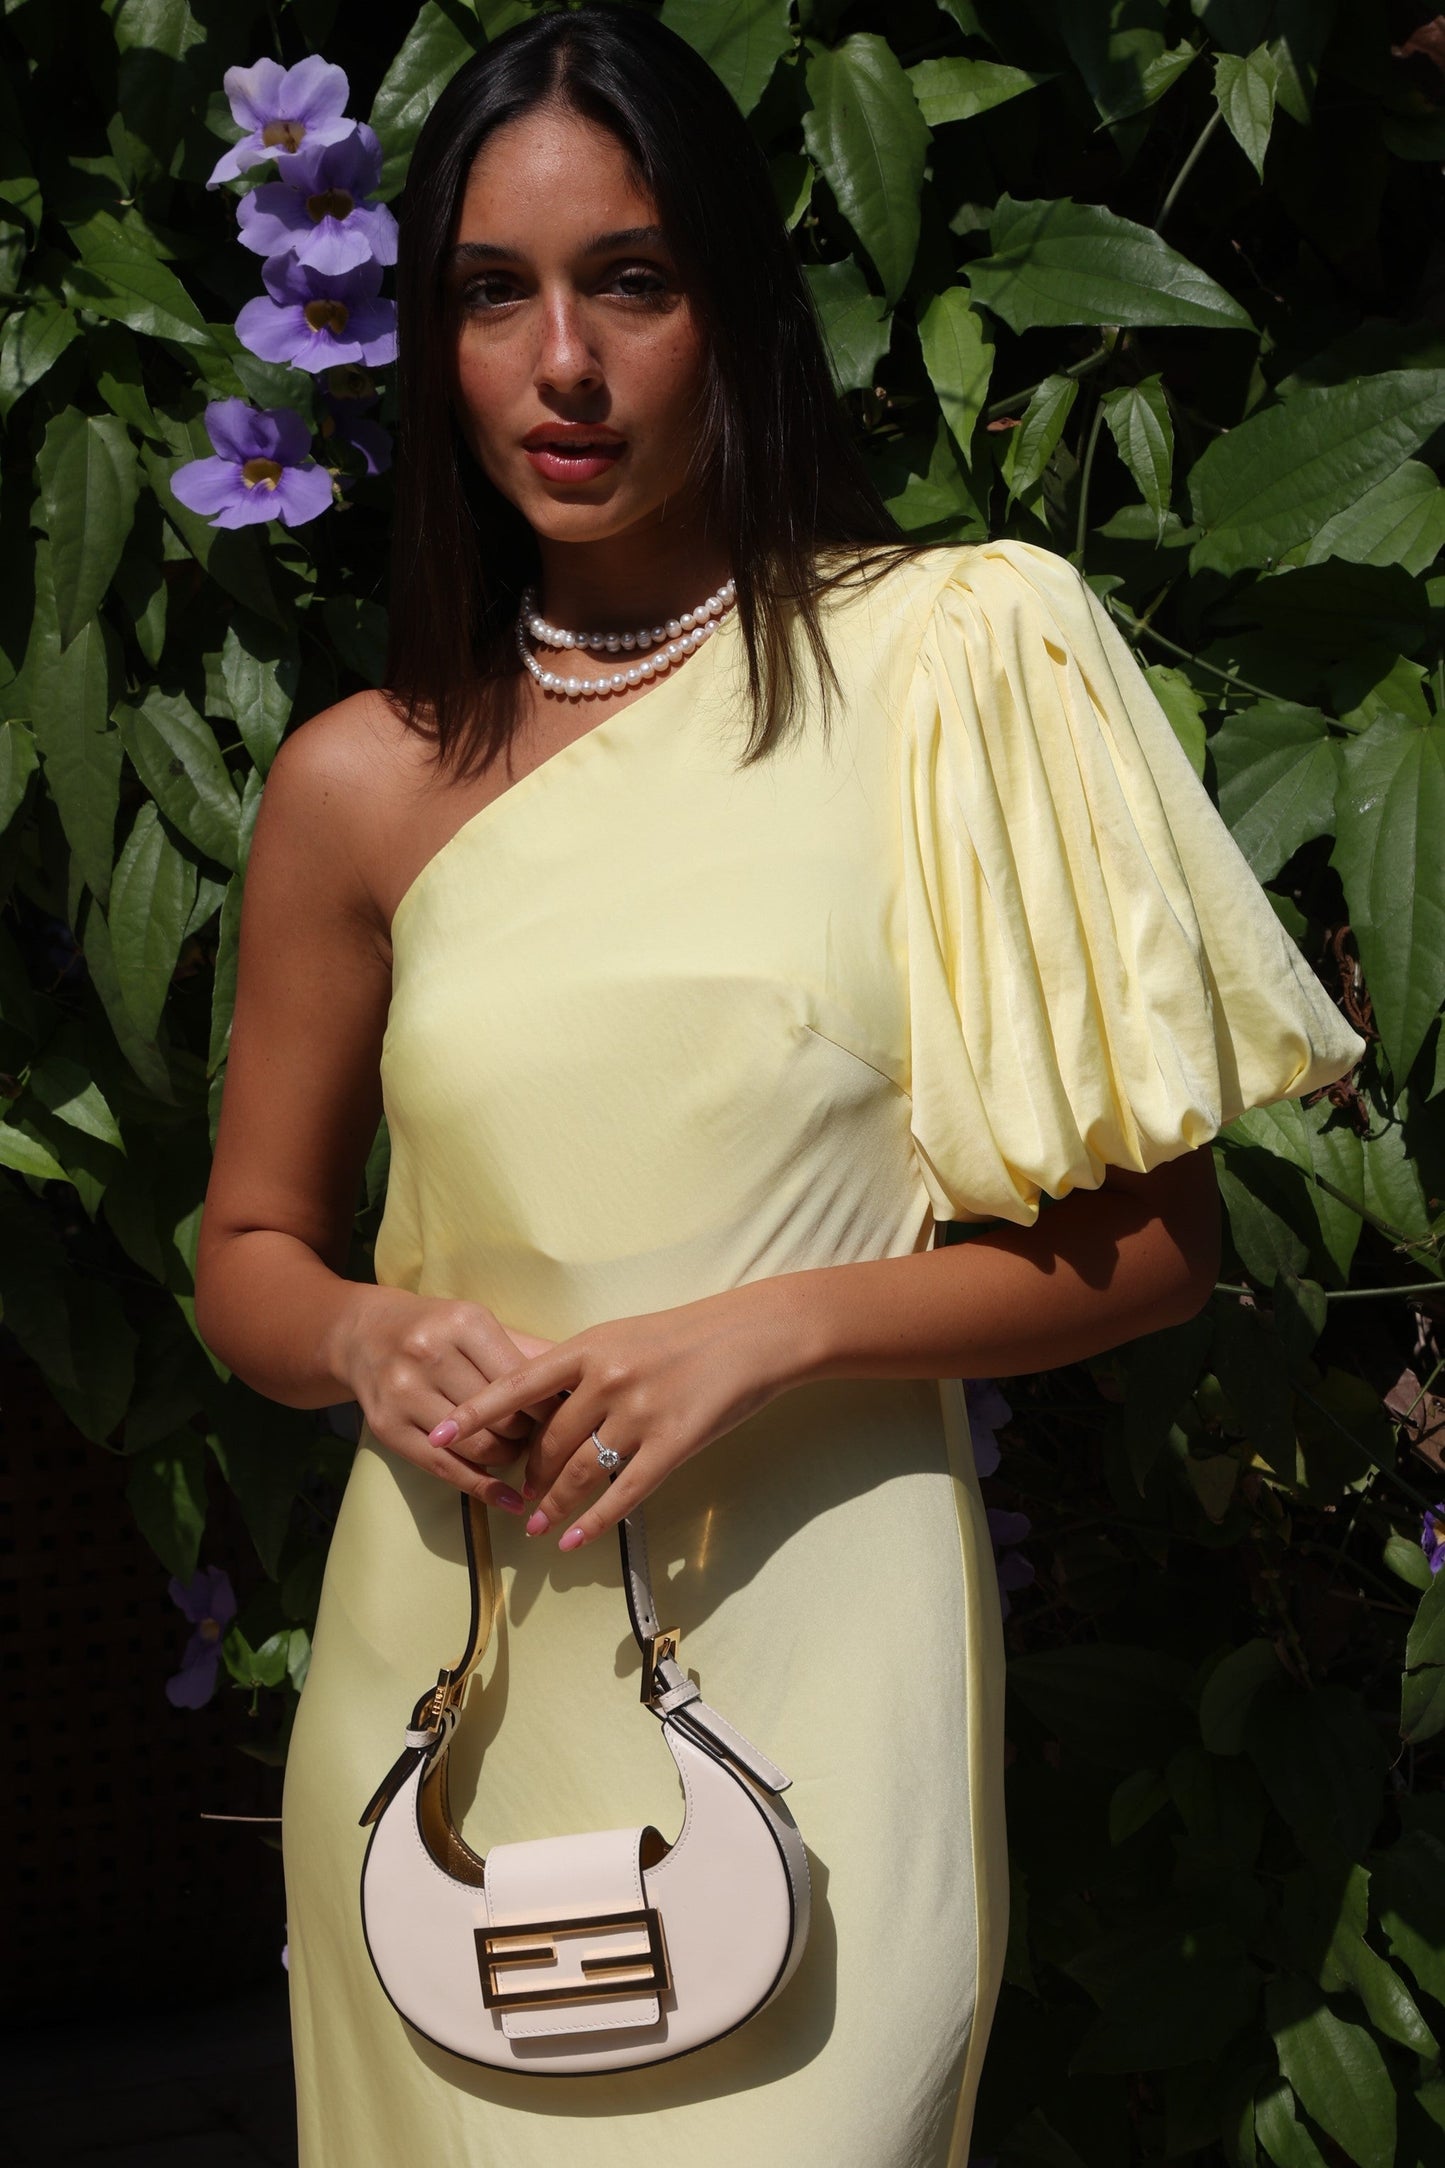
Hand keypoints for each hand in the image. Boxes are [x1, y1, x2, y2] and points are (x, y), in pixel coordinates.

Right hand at [332, 1285, 558, 1513]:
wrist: (362, 1335)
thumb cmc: (436, 1331)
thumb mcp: (478, 1326)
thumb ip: (528, 1352)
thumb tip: (581, 1383)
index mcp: (464, 1324)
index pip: (523, 1380)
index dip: (551, 1408)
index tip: (568, 1420)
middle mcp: (431, 1354)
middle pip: (504, 1416)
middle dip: (531, 1436)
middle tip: (542, 1440)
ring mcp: (405, 1392)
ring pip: (478, 1446)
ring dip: (509, 1458)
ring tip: (516, 1453)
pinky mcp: (389, 1428)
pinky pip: (445, 1469)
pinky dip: (484, 1489)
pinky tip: (509, 1500)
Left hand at [426, 1285, 798, 1549]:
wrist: (749, 1336)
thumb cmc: (683, 1336)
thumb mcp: (621, 1338)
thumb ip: (580, 1370)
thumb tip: (538, 1404)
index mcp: (588, 1348)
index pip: (516, 1385)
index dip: (474, 1414)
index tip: (437, 1435)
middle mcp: (607, 1380)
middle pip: (550, 1441)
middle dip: (530, 1474)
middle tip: (517, 1495)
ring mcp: (639, 1414)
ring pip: (580, 1472)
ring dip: (553, 1505)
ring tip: (536, 1528)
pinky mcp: (672, 1445)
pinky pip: (624, 1493)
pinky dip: (594, 1522)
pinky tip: (574, 1541)